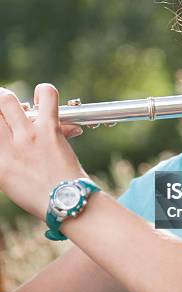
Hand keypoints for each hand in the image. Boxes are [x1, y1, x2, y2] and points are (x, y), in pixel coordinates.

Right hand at [0, 83, 88, 220]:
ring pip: (8, 100)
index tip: (0, 124)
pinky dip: (44, 91)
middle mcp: (8, 147)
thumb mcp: (8, 181)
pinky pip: (47, 97)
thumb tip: (4, 138)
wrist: (66, 201)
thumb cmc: (39, 194)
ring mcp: (29, 136)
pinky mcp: (50, 129)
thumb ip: (3, 159)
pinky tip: (41, 96)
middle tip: (1, 109)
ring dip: (7, 98)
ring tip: (13, 104)